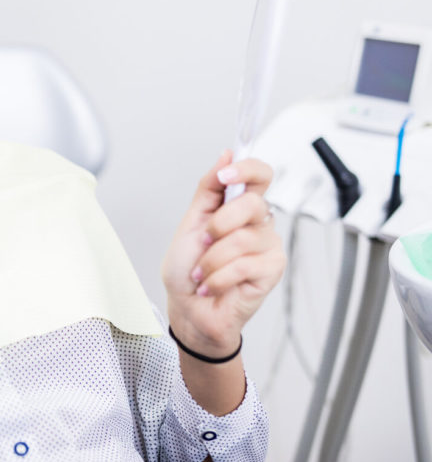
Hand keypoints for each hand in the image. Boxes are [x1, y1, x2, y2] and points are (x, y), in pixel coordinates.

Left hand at [162, 150, 285, 357]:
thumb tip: (226, 153)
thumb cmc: (188, 268)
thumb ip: (209, 189)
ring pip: (243, 239)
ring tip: (202, 272)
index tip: (225, 174)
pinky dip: (217, 278)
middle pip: (252, 203)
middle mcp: (258, 223)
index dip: (246, 169)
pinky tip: (211, 286)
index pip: (260, 174)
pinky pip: (243, 265)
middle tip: (204, 242)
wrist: (189, 309)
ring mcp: (268, 246)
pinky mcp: (272, 270)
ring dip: (211, 260)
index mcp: (239, 207)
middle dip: (218, 224)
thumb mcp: (191, 222)